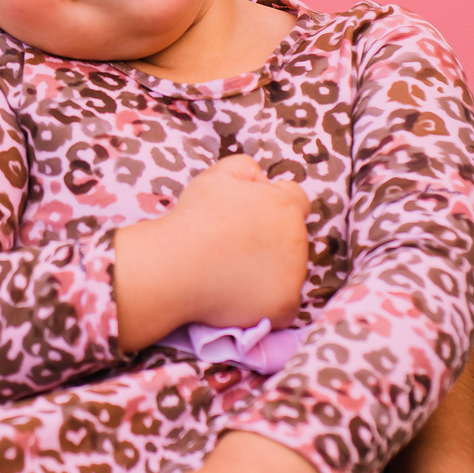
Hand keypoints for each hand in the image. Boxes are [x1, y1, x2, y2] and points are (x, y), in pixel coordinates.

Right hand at [113, 154, 308, 351]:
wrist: (175, 266)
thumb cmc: (194, 219)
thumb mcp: (217, 175)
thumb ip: (247, 168)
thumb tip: (262, 178)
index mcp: (285, 205)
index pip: (295, 200)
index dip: (273, 207)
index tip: (251, 218)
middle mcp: (298, 238)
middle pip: (295, 237)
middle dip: (273, 239)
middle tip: (238, 246)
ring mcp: (294, 274)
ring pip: (291, 270)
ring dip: (272, 269)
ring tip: (234, 270)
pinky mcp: (284, 304)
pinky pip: (285, 302)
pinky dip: (268, 300)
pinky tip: (242, 293)